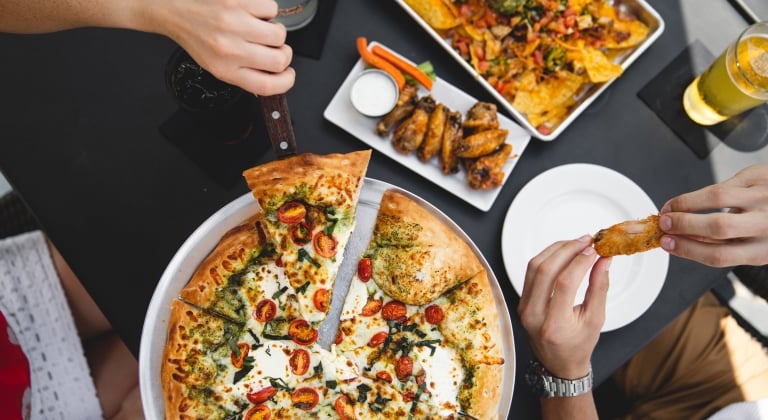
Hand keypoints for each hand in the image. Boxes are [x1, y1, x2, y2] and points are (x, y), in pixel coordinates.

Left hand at [144, 0, 294, 95]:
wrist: (173, 8)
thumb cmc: (195, 35)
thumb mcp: (214, 65)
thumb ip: (243, 74)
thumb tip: (273, 77)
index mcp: (225, 70)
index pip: (267, 85)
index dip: (286, 82)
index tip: (288, 75)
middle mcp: (230, 49)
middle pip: (280, 59)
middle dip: (283, 53)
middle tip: (273, 47)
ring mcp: (235, 24)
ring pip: (280, 33)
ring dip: (275, 30)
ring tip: (259, 26)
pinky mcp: (238, 2)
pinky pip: (272, 8)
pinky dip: (265, 10)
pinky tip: (251, 11)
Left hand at [518, 236, 610, 378]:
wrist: (558, 363)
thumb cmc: (578, 345)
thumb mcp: (596, 319)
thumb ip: (600, 287)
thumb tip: (604, 259)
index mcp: (554, 325)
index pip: (565, 284)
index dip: (580, 262)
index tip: (595, 250)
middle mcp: (533, 315)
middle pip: (545, 270)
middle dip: (567, 249)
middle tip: (587, 240)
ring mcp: (524, 307)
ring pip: (534, 267)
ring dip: (556, 249)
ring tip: (577, 243)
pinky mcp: (522, 300)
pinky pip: (531, 272)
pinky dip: (548, 257)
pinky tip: (563, 252)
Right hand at [659, 164, 767, 266]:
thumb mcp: (755, 247)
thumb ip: (724, 245)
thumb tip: (682, 239)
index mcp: (764, 250)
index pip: (718, 255)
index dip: (686, 249)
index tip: (667, 243)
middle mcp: (767, 224)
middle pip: (717, 226)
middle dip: (682, 224)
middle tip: (664, 223)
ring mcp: (765, 196)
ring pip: (717, 196)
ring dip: (686, 202)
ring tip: (672, 207)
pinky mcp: (760, 175)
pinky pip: (726, 181)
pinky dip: (707, 191)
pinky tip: (699, 198)